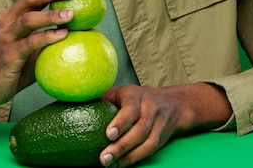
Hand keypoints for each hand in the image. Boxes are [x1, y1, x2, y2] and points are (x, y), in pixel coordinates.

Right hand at [0, 0, 81, 116]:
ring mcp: (5, 36)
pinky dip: (47, 36)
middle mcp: (7, 20)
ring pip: (29, 18)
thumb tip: (81, 29)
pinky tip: (63, 34)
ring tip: (72, 13)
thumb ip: (48, 35)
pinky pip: (30, 42)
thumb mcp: (33, 46)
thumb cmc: (16, 65)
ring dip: (51, 14)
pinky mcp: (8, 54)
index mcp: (14, 14)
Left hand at [100, 83, 231, 165]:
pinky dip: (134, 158)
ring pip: (146, 142)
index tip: (108, 134)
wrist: (172, 104)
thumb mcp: (122, 91)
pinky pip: (149, 150)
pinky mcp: (161, 138)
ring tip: (109, 163)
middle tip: (103, 158)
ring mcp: (158, 124)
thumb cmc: (138, 98)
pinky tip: (120, 164)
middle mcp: (150, 109)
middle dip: (121, 146)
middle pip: (139, 130)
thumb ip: (105, 96)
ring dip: (127, 156)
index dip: (120, 122)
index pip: (130, 109)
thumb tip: (80, 98)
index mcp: (136, 96)